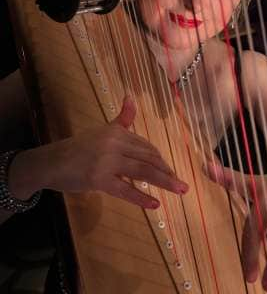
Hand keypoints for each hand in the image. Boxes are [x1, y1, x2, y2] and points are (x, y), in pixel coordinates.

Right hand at [9, 97, 188, 208]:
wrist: (49, 163)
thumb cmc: (78, 149)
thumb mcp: (102, 130)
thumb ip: (121, 119)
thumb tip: (131, 96)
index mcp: (118, 133)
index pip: (147, 147)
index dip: (160, 160)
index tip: (170, 171)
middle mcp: (115, 144)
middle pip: (149, 159)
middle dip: (167, 172)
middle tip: (181, 184)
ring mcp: (107, 162)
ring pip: (143, 172)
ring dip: (165, 182)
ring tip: (180, 191)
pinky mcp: (99, 180)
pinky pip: (125, 190)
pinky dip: (141, 198)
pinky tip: (155, 204)